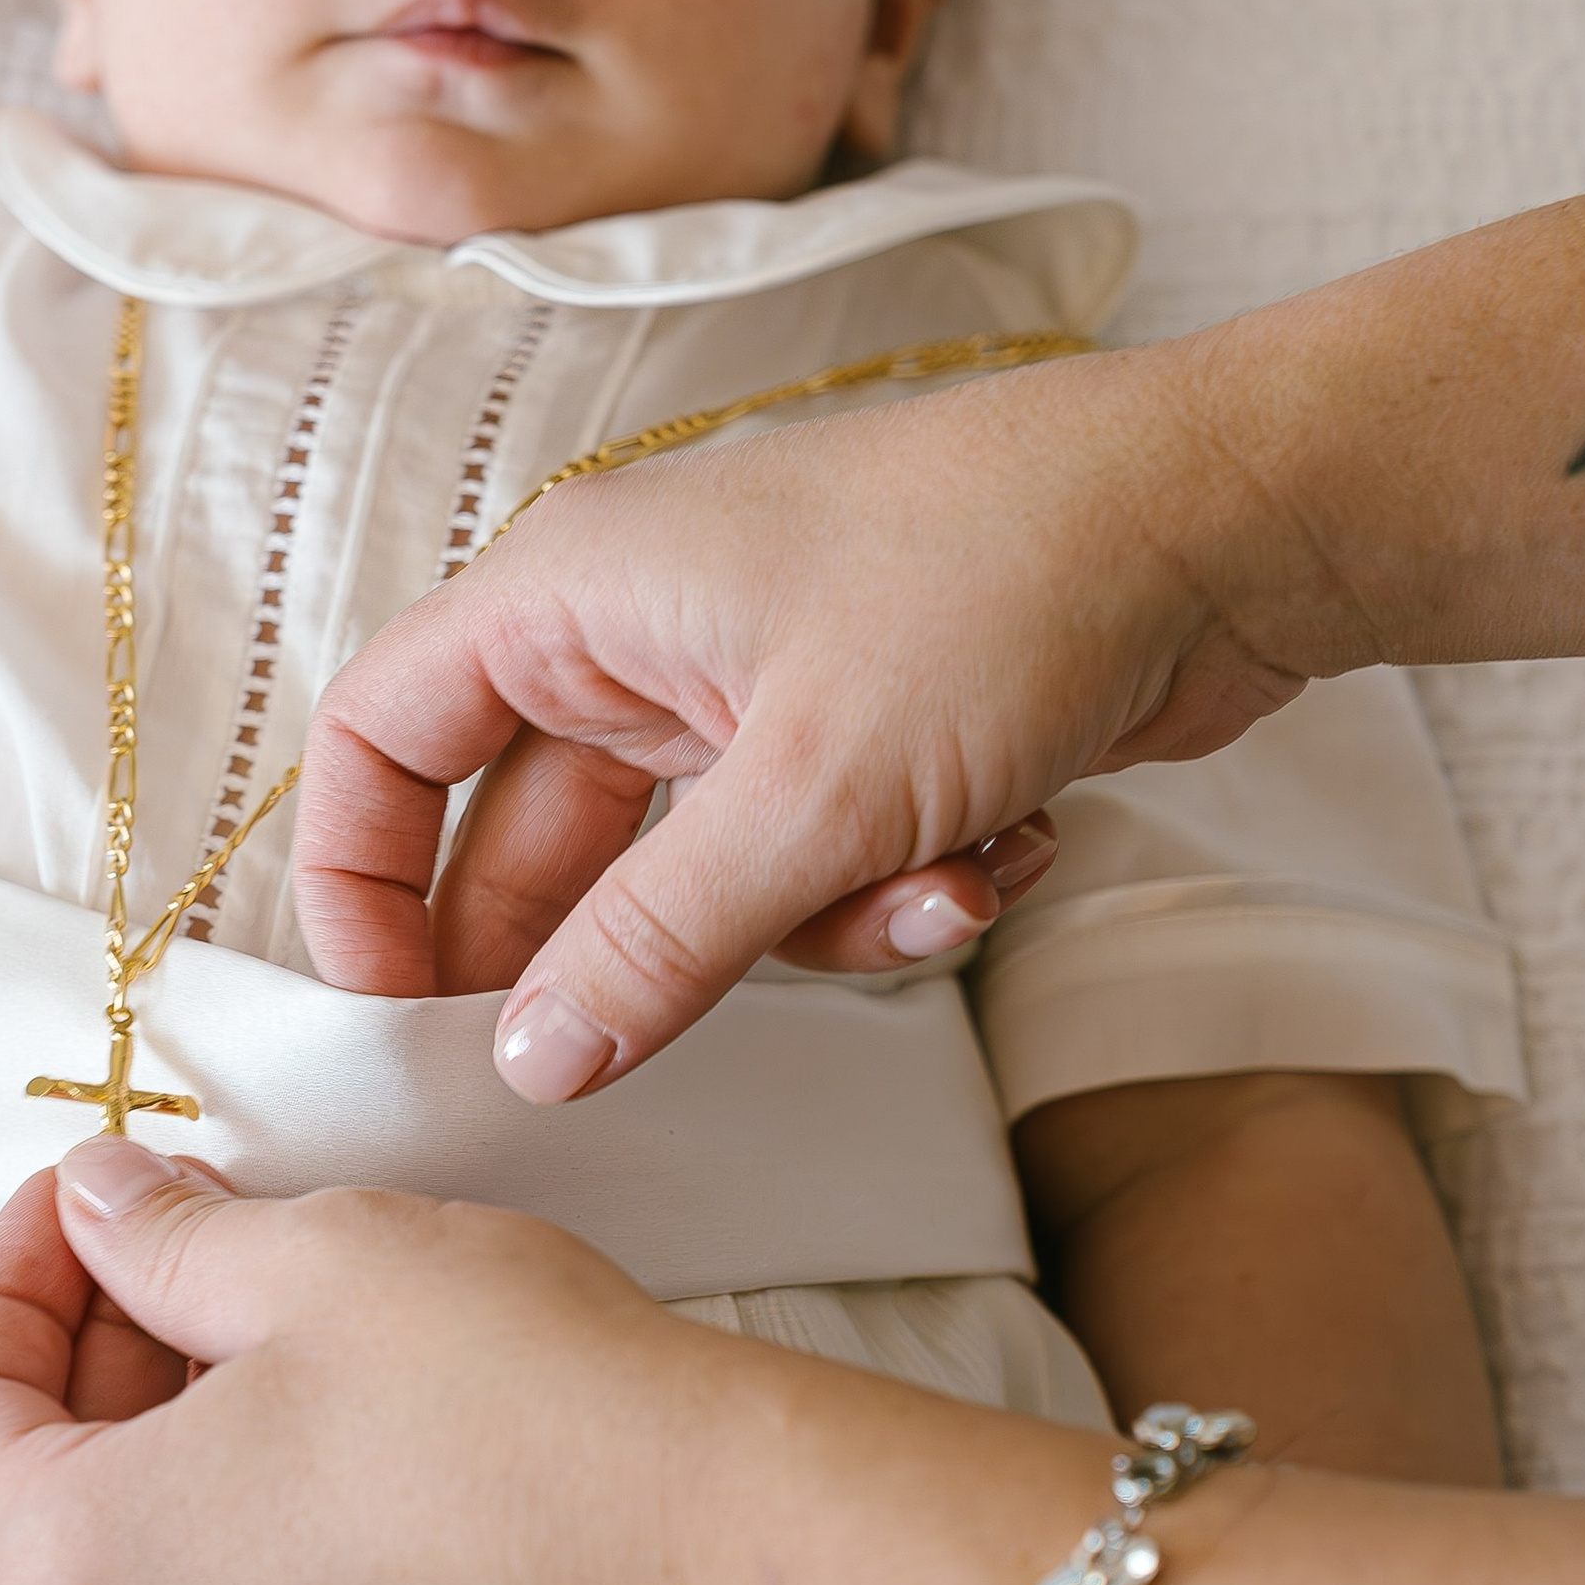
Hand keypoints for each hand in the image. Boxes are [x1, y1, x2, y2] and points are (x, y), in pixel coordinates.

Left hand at [0, 1136, 770, 1584]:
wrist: (748, 1570)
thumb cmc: (530, 1406)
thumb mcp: (317, 1258)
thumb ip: (165, 1237)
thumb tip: (100, 1209)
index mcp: (88, 1575)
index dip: (9, 1278)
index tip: (84, 1201)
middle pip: (64, 1519)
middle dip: (111, 1367)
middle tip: (201, 1246)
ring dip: (209, 1476)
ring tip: (312, 1358)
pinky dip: (308, 1578)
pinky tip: (401, 1480)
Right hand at [294, 352, 1302, 1095]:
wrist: (1224, 520)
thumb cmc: (1004, 577)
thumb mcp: (811, 791)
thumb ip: (653, 942)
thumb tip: (532, 1063)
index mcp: (572, 594)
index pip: (379, 738)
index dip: (360, 883)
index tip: (394, 1020)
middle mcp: (641, 633)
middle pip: (541, 841)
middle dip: (628, 949)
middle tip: (647, 1052)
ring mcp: (751, 683)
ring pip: (701, 881)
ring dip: (814, 927)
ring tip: (932, 888)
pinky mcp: (858, 733)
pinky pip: (815, 870)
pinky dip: (897, 890)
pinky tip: (1006, 848)